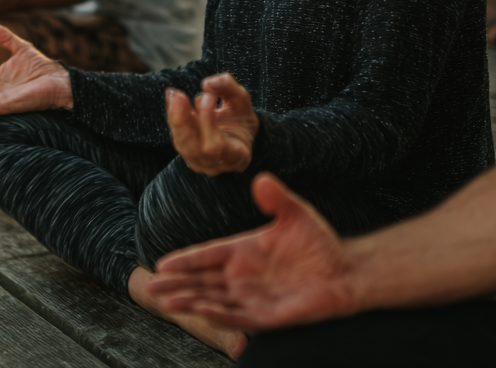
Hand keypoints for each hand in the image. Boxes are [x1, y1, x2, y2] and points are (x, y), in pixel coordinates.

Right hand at [147, 173, 355, 329]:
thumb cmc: (318, 242)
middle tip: (150, 286)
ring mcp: (254, 296)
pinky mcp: (269, 316)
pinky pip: (238, 316)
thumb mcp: (295, 213)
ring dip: (191, 300)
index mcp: (243, 249)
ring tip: (167, 302)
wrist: (345, 271)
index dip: (185, 259)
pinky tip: (202, 309)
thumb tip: (260, 178)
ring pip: (214, 299)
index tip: (161, 263)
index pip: (207, 254)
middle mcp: (243, 275)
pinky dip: (219, 313)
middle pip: (203, 280)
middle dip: (177, 283)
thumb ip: (276, 198)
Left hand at [166, 73, 258, 175]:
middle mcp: (214, 164)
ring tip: (174, 94)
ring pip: (182, 143)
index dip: (208, 122)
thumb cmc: (241, 120)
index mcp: (236, 156)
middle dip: (184, 122)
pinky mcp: (185, 152)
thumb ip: (229, 89)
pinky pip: (176, 135)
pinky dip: (173, 115)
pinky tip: (172, 97)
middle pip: (194, 149)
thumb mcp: (243, 102)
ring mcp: (198, 162)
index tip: (207, 96)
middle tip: (178, 96)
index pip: (217, 146)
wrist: (235, 135)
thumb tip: (209, 82)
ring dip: (175, 117)